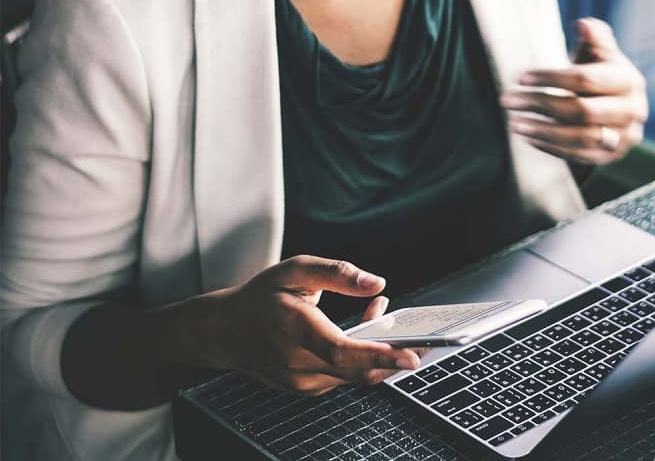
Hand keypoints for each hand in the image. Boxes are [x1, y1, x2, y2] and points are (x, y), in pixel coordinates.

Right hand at [189, 255, 420, 395]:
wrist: (224, 333)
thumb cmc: (260, 297)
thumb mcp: (294, 270)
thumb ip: (337, 273)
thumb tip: (377, 283)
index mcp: (293, 329)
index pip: (342, 351)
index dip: (380, 356)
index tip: (411, 356)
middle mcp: (297, 362)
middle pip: (358, 371)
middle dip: (395, 358)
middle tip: (425, 341)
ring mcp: (301, 381)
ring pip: (355, 375)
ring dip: (379, 354)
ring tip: (387, 320)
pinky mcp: (307, 389)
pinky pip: (345, 377)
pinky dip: (362, 360)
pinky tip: (366, 334)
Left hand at [500, 18, 647, 164]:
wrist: (618, 109)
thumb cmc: (601, 76)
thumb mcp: (600, 55)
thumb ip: (594, 38)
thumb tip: (583, 24)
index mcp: (629, 81)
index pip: (584, 79)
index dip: (551, 78)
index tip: (521, 78)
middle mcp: (631, 111)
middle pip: (581, 110)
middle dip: (540, 105)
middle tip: (507, 100)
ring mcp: (623, 137)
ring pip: (580, 138)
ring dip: (542, 131)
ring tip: (514, 124)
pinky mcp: (611, 157)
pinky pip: (578, 156)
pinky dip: (551, 148)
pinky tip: (529, 138)